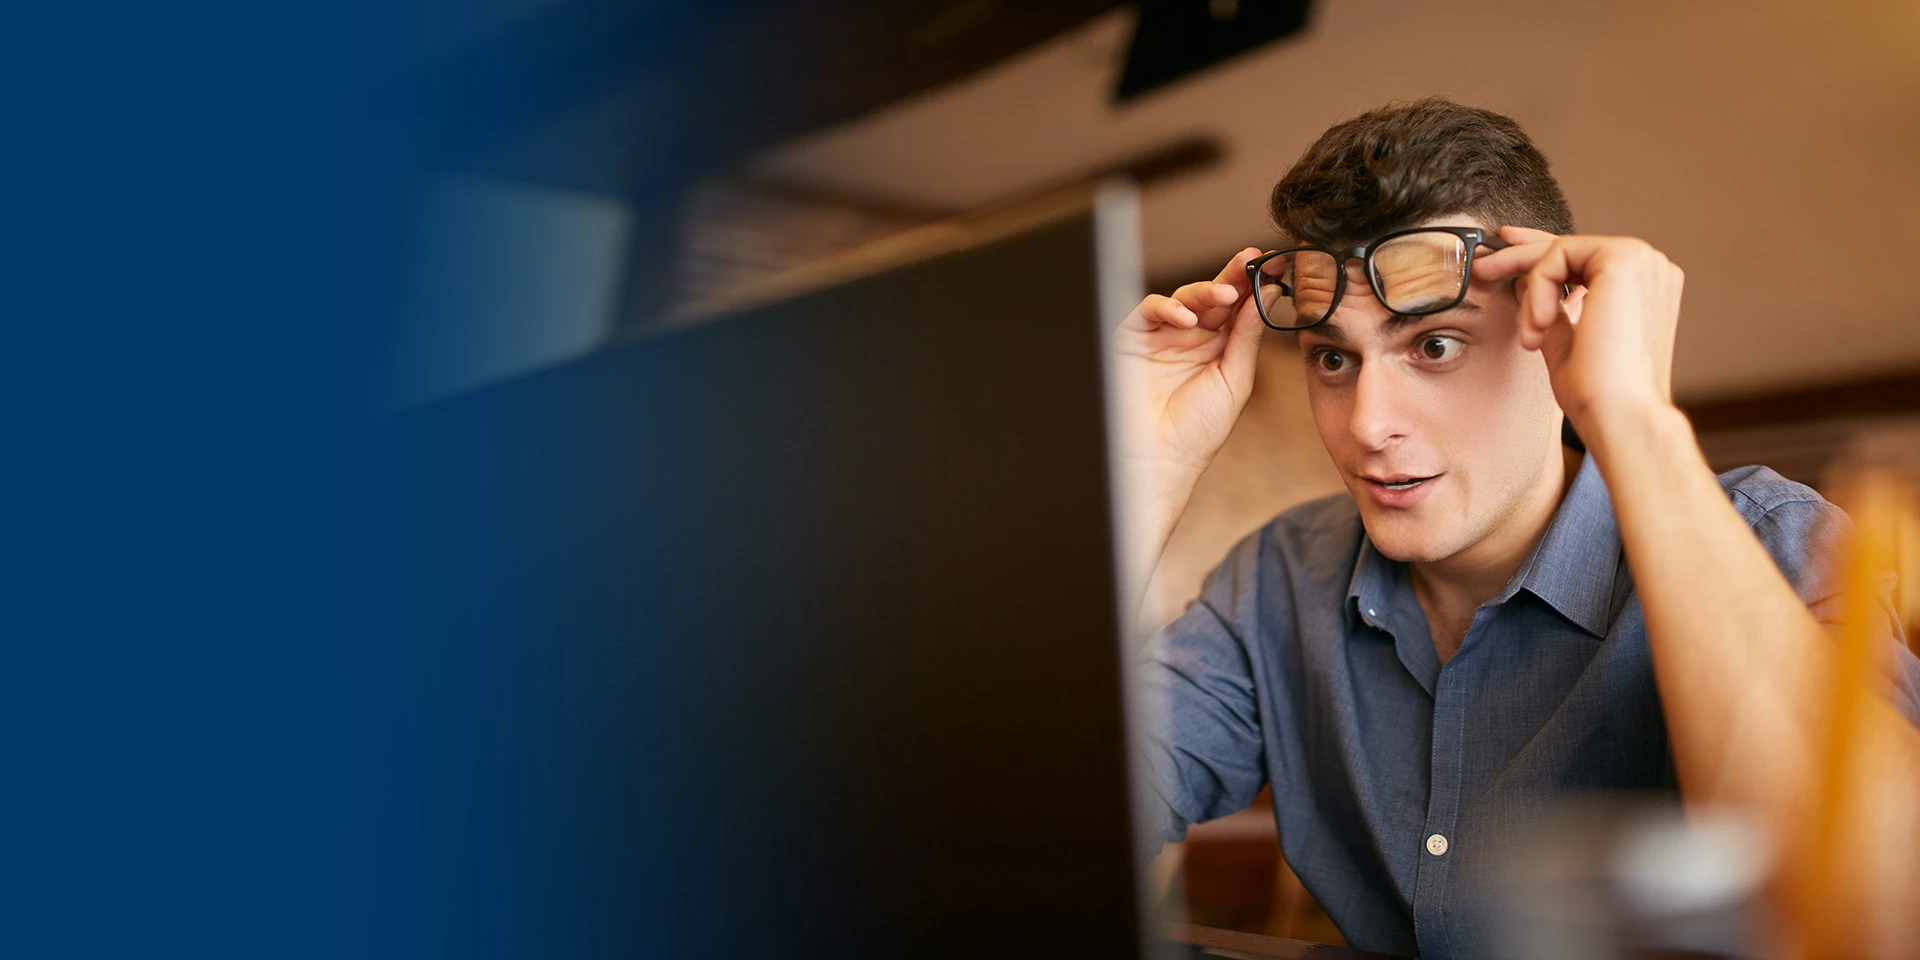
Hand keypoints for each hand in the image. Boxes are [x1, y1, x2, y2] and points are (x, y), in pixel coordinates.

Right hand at [1111, 247, 1266, 493]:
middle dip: (1234, 275)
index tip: (1276, 265)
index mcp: (1217, 347)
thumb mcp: (1234, 379)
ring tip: (1226, 294)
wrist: (1158, 459)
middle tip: (1254, 259)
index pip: (1238, 307)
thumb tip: (1267, 292)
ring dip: (1206, 290)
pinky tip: (1187, 318)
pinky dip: (1168, 308)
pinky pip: (1149, 311)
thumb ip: (1247, 335)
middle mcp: (1190, 337)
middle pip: (1214, 296)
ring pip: (1184, 297)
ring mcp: (1161, 336)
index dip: (1255, 285)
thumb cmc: (1198, 430)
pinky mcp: (1132, 339)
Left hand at [1472, 227, 1682, 437]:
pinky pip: (1559, 256)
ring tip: (1530, 333)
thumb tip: (1524, 280)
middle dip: (1520, 255)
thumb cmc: (1598, 391)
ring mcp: (1641, 259)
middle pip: (1571, 248)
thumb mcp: (1566, 343)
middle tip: (1482, 266)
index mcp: (1641, 288)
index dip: (1540, 253)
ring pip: (1560, 251)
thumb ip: (1551, 310)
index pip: (1584, 259)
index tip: (1502, 260)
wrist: (1621, 414)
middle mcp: (1648, 268)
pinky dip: (1539, 288)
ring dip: (1532, 290)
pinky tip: (1539, 324)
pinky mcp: (1623, 258)